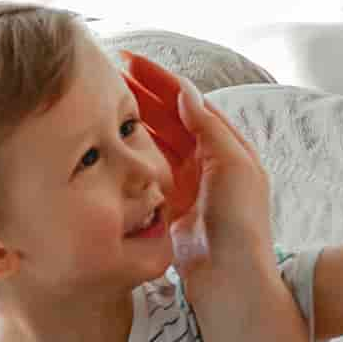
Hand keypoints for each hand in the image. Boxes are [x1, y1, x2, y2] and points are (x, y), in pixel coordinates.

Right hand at [121, 55, 274, 317]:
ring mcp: (185, 185)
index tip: (131, 61)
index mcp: (227, 146)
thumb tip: (186, 91)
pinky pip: (143, 172)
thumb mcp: (232, 164)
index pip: (189, 102)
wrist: (231, 280)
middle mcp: (206, 162)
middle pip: (168, 118)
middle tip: (107, 76)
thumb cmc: (241, 222)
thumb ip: (209, 126)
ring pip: (153, 142)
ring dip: (131, 120)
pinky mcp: (167, 207)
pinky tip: (107, 142)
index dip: (161, 80)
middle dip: (140, 95)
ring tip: (102, 102)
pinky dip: (128, 154)